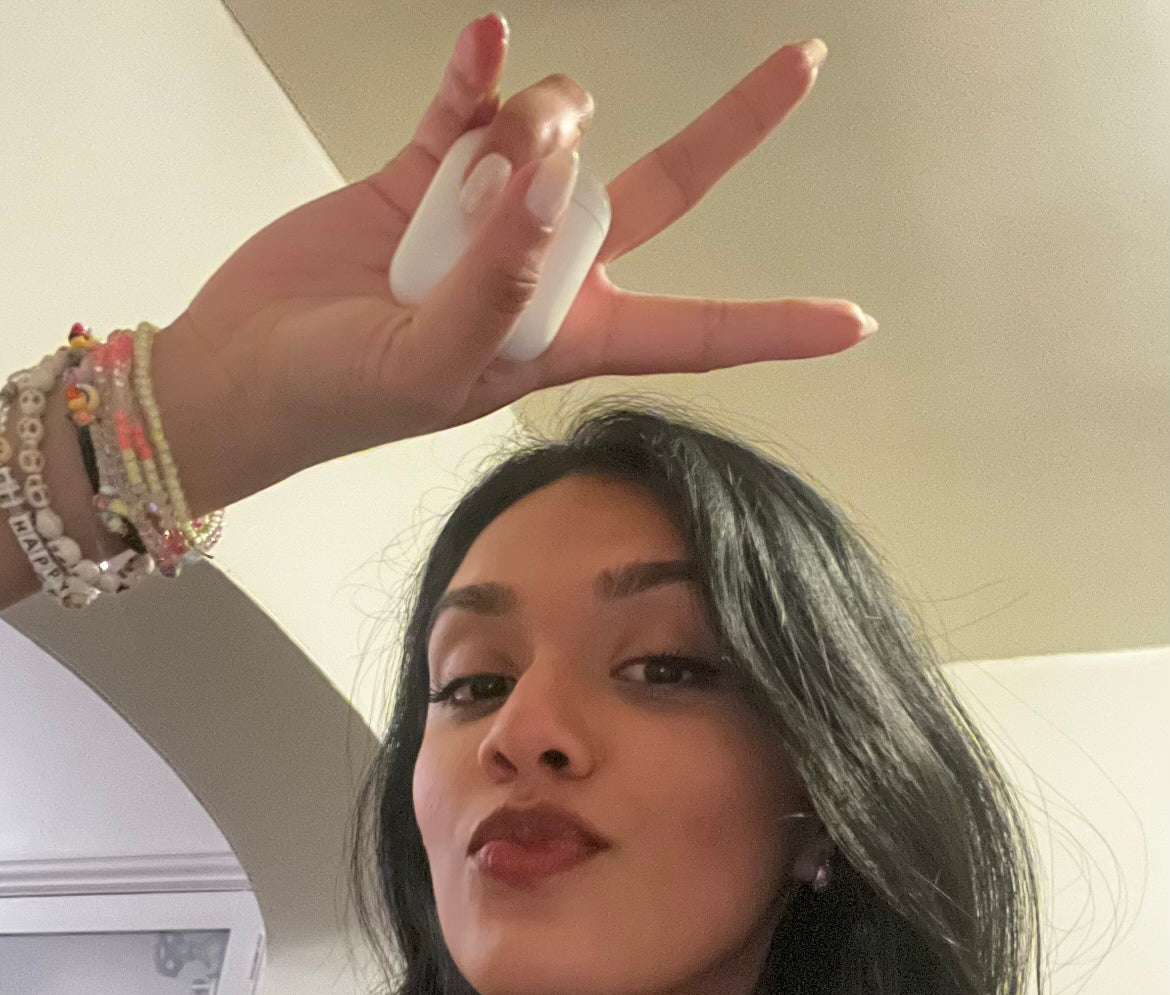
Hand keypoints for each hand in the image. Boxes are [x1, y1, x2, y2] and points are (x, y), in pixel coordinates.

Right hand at [158, 16, 874, 512]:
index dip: (772, 327)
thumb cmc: (333, 400)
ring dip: (536, 115)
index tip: (853, 323)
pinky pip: (471, 100)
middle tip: (802, 62)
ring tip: (476, 161)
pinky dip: (478, 69)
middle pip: (660, 191)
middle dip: (729, 127)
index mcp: (564, 339)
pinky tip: (479, 44)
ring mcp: (489, 216)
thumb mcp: (427, 364)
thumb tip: (557, 173)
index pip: (691, 329)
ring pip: (559, 127)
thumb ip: (498, 276)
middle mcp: (543, 274)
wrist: (239, 368)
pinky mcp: (426, 173)